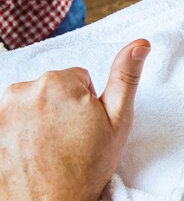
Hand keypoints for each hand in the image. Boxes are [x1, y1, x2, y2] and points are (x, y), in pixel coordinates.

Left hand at [0, 39, 150, 200]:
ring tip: (50, 148)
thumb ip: (126, 76)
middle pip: (51, 88)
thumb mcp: (117, 120)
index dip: (86, 103)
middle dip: (61, 108)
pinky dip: (19, 131)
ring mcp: (2, 111)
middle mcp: (24, 91)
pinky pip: (11, 119)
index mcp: (58, 83)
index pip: (77, 78)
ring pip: (30, 103)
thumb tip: (140, 44)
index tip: (85, 126)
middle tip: (70, 139)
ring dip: (39, 118)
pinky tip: (30, 151)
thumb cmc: (85, 168)